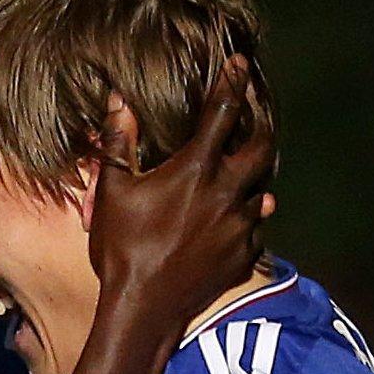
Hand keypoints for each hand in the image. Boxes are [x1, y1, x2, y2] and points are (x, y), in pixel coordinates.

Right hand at [85, 54, 275, 327]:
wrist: (144, 310)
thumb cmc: (121, 249)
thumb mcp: (111, 192)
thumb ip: (117, 142)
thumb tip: (118, 100)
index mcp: (196, 170)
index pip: (223, 112)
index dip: (232, 82)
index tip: (239, 63)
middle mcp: (227, 193)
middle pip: (263, 146)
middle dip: (261, 124)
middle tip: (254, 114)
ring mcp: (241, 225)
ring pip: (262, 188)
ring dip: (253, 176)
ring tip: (242, 169)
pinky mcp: (245, 254)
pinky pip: (256, 225)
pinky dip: (248, 214)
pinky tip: (237, 214)